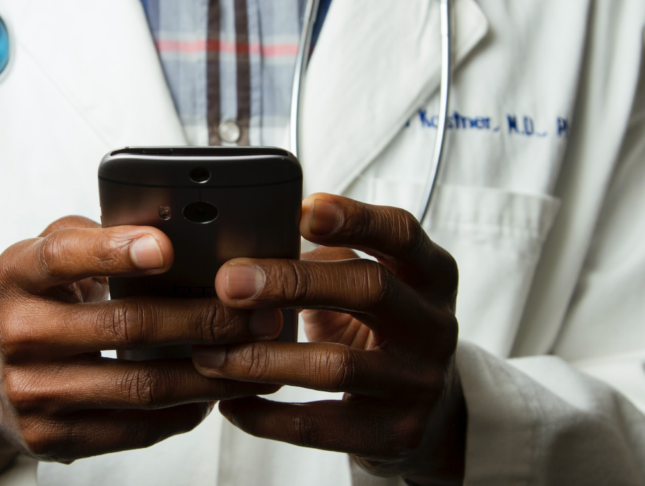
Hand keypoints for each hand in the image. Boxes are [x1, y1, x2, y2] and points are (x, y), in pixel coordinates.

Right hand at [0, 216, 281, 485]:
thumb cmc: (30, 305)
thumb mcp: (42, 259)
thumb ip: (93, 238)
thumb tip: (171, 229)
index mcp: (16, 275)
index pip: (63, 256)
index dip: (115, 251)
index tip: (166, 247)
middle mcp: (18, 333)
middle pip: (125, 326)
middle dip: (203, 319)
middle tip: (256, 313)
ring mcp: (32, 392)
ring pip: (140, 386)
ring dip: (208, 373)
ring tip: (253, 357)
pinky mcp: (50, 438)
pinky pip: (133, 429)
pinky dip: (182, 413)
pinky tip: (212, 395)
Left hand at [191, 194, 464, 484]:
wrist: (432, 411)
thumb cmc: (381, 329)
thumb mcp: (372, 284)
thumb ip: (328, 259)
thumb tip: (246, 243)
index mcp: (430, 274)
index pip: (401, 233)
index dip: (354, 218)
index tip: (302, 210)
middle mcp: (435, 325)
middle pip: (370, 289)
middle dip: (292, 282)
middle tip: (228, 283)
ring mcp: (420, 383)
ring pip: (337, 365)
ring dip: (263, 358)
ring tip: (210, 353)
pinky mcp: (396, 434)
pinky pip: (320, 427)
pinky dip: (266, 416)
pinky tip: (230, 403)